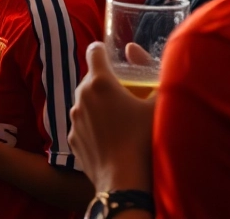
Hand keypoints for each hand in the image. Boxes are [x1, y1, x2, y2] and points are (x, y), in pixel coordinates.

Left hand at [68, 41, 154, 193]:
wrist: (124, 182)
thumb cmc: (144, 139)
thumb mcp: (157, 103)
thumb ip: (148, 68)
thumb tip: (133, 48)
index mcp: (100, 82)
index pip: (95, 51)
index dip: (104, 51)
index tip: (113, 58)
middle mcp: (81, 96)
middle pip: (90, 78)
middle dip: (105, 82)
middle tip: (125, 95)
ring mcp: (74, 119)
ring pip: (85, 102)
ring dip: (98, 104)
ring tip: (119, 120)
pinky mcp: (72, 139)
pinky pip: (82, 124)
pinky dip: (93, 126)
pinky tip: (110, 138)